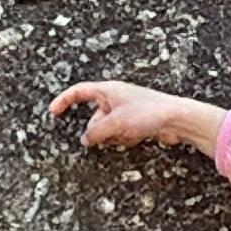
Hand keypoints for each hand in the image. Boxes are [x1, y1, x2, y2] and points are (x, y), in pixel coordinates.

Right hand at [50, 78, 219, 154]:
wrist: (177, 120)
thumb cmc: (148, 112)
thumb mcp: (115, 123)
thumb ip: (95, 132)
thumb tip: (85, 140)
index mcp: (108, 90)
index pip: (78, 92)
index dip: (63, 101)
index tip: (52, 112)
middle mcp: (115, 99)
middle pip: (94, 118)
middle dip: (99, 131)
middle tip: (112, 133)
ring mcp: (125, 112)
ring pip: (107, 129)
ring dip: (114, 136)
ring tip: (130, 133)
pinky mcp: (135, 123)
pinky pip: (120, 134)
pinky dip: (125, 138)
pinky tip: (138, 137)